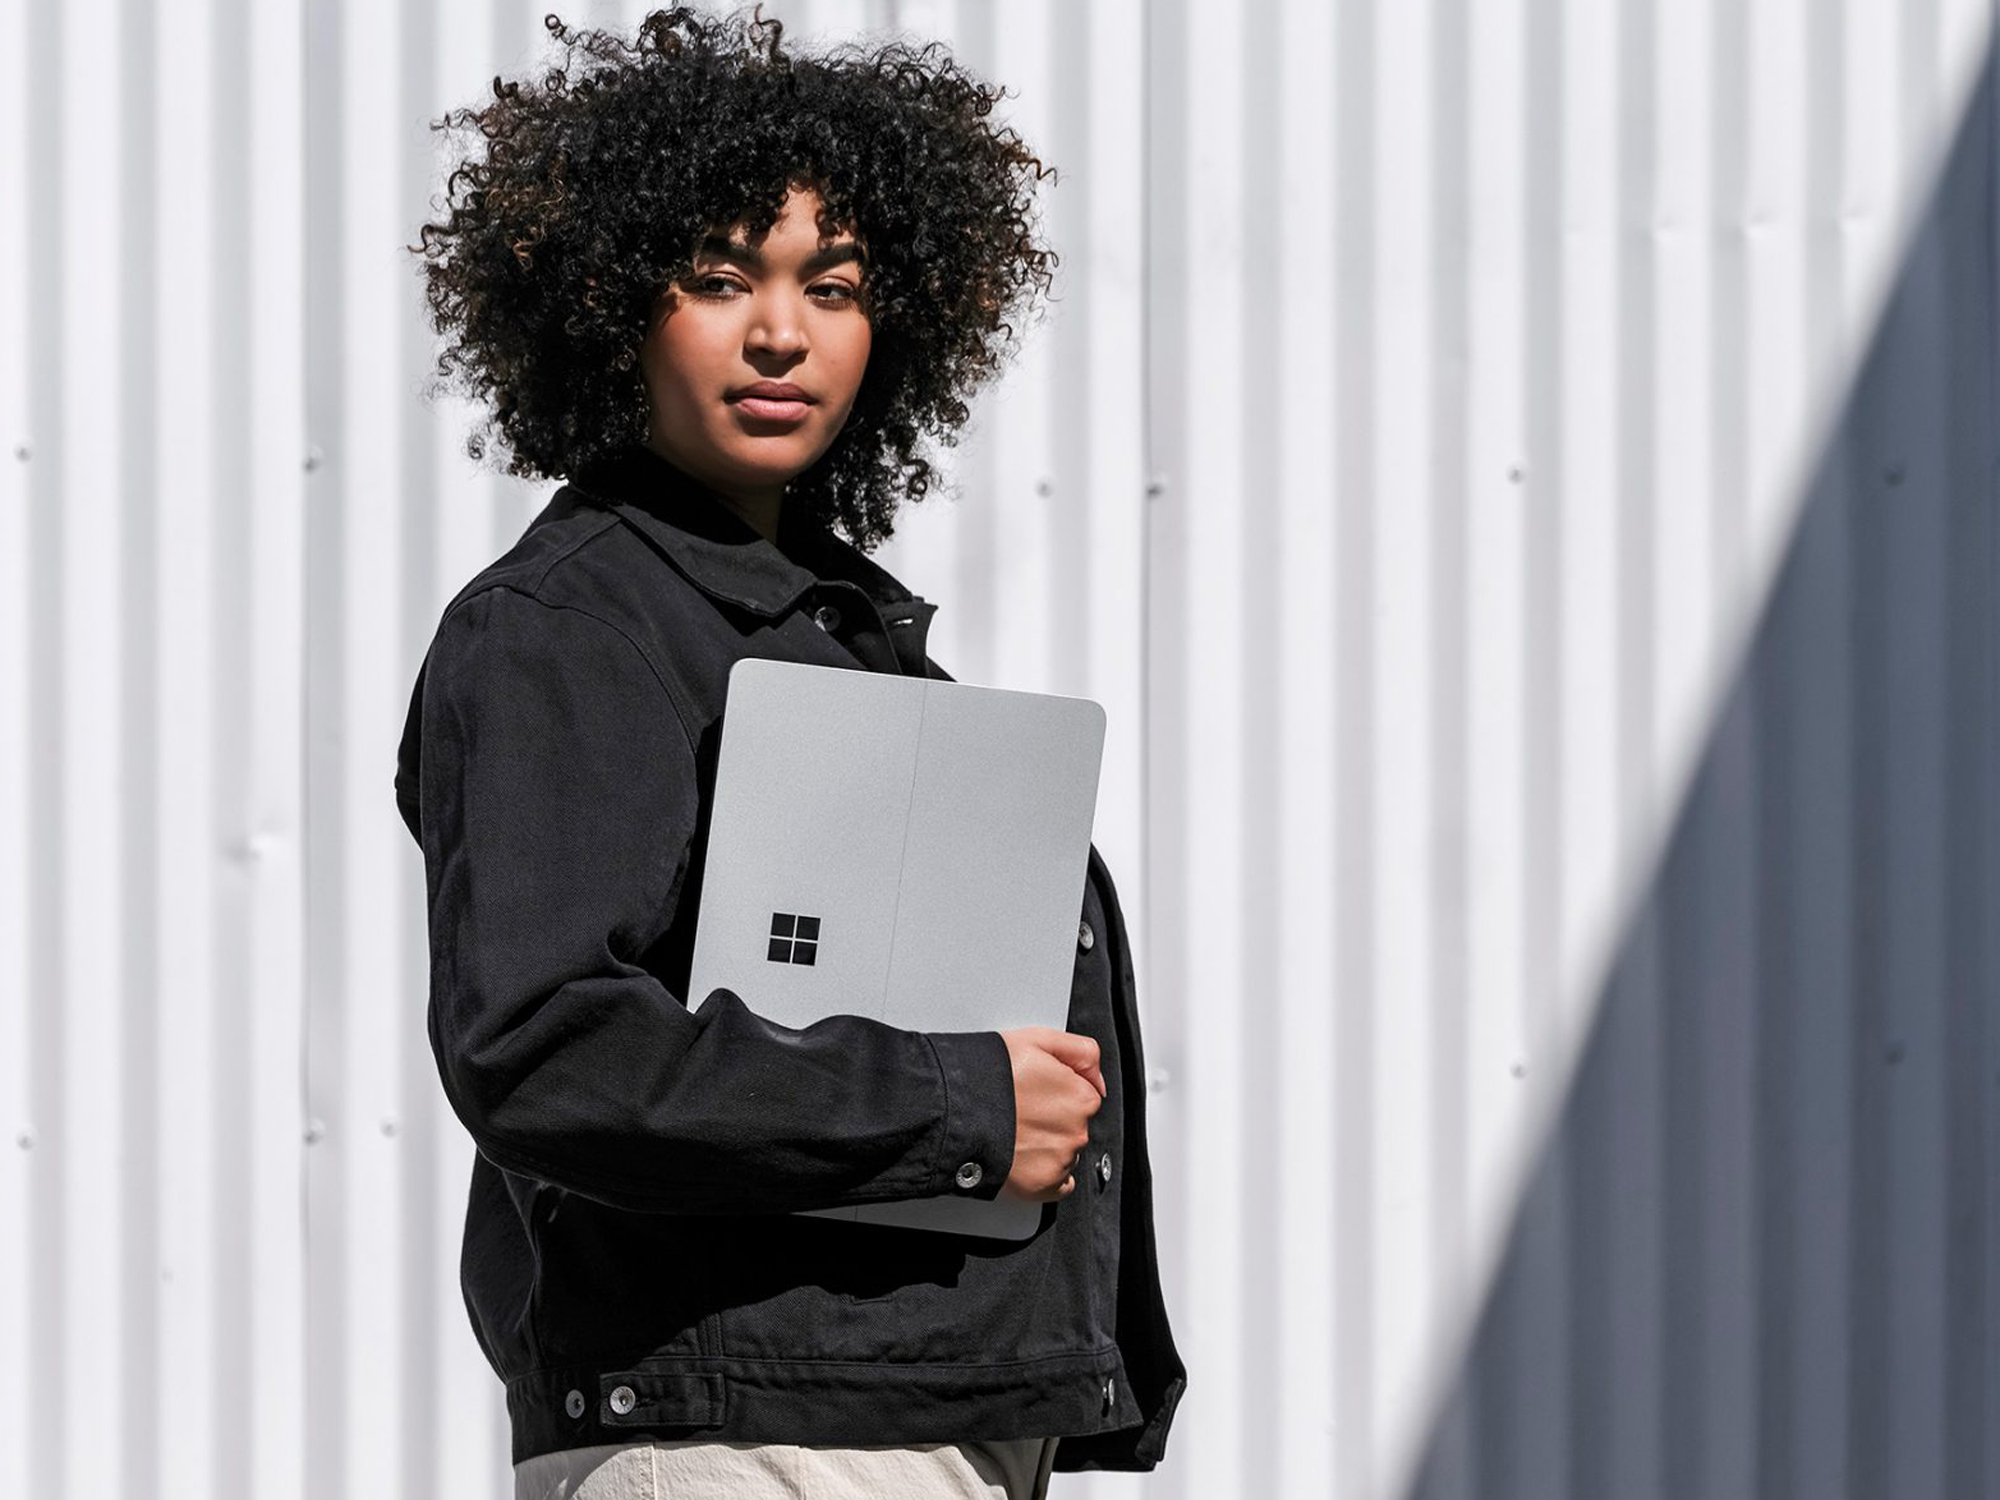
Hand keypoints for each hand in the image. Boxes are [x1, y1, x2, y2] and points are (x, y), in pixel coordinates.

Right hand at [996, 1027, 1105, 1202]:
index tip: (1033, 1090)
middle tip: (1018, 1110)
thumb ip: (1082, 1053)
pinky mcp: (1041, 1187)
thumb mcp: (1039, 1039)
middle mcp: (1076, 1133)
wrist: (952, 1111)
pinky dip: (1042, 1174)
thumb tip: (1099, 1080)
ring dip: (1045, 1146)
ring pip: (1063, 1154)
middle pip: (1073, 1127)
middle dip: (1051, 1120)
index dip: (1056, 1091)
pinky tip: (1021, 1157)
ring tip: (1012, 1131)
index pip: (1083, 1097)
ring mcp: (1059, 1162)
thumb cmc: (989, 1074)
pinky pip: (1056, 1185)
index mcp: (1081, 1098)